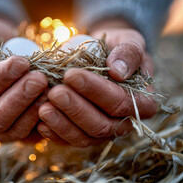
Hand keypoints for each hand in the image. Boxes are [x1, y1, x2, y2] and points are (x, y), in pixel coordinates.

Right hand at [0, 16, 47, 141]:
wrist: (4, 49)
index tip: (22, 62)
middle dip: (19, 98)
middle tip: (40, 78)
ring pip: (11, 131)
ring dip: (32, 111)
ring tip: (50, 89)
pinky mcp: (11, 134)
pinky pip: (26, 137)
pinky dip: (41, 122)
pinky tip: (54, 104)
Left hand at [37, 19, 156, 146]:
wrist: (102, 55)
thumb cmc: (116, 48)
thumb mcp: (128, 41)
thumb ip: (129, 52)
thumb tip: (118, 71)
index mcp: (142, 102)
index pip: (120, 102)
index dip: (95, 90)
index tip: (71, 75)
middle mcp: (125, 123)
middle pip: (102, 125)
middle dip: (76, 109)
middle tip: (54, 92)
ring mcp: (103, 132)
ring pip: (85, 138)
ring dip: (63, 124)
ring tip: (42, 108)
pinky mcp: (84, 135)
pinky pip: (70, 141)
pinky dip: (55, 134)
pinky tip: (40, 124)